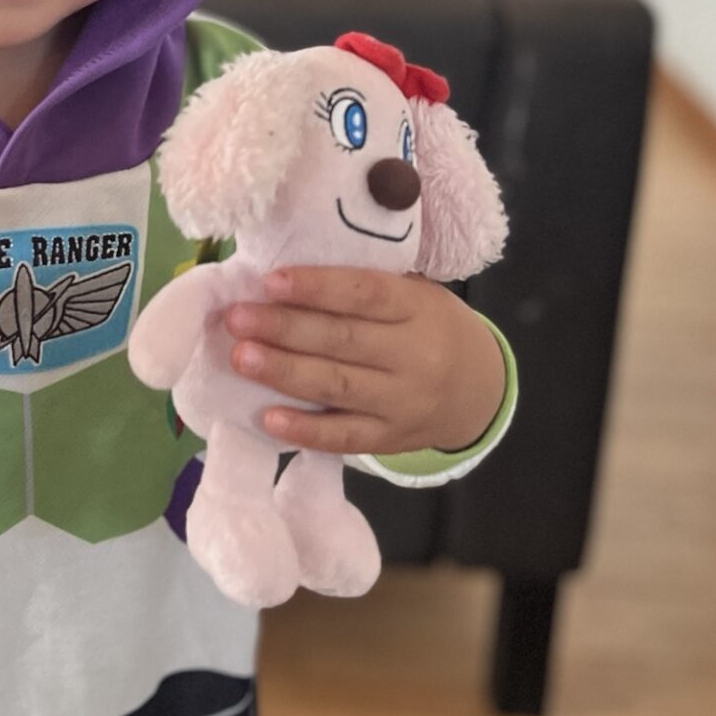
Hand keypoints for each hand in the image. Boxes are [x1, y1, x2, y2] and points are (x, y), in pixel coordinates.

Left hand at [224, 267, 505, 457]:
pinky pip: (344, 438)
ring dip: (283, 372)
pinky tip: (267, 418)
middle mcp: (415, 356)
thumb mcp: (416, 294)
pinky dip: (305, 431)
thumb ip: (366, 287)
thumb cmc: (430, 327)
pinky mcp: (391, 439)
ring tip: (240, 357)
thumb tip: (285, 276)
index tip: (269, 281)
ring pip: (337, 387)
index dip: (317, 287)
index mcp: (419, 308)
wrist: (479, 389)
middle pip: (343, 340)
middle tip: (236, 318)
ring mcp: (404, 403)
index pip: (366, 294)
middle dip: (284, 329)